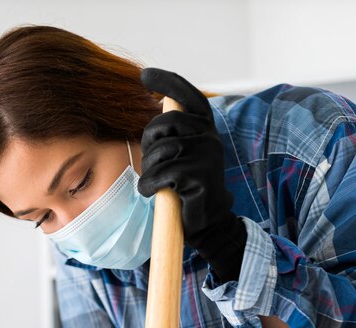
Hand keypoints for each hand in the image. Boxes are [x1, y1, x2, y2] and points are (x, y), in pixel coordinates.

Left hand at [138, 68, 246, 283]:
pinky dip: (149, 185)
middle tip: (150, 164)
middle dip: (149, 142)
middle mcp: (210, 137)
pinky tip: (152, 193)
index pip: (188, 96)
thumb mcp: (184, 155)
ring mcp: (208, 156)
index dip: (167, 82)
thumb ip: (174, 134)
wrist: (208, 223)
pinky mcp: (200, 177)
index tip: (145, 76)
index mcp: (205, 129)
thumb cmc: (189, 189)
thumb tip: (156, 106)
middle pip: (166, 122)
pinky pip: (162, 174)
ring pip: (161, 150)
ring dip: (149, 168)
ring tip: (154, 182)